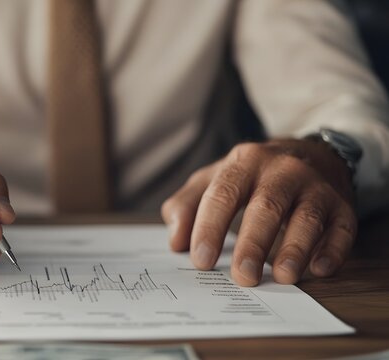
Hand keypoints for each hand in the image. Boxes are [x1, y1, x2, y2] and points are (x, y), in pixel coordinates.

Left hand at [161, 139, 356, 285]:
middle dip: (253, 243)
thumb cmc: (251, 176)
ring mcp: (315, 186)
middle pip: (266, 206)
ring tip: (282, 276)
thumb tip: (175, 242)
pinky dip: (333, 250)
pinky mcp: (342, 204)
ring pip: (306, 217)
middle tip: (243, 277)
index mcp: (244, 162)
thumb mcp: (213, 178)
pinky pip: (342, 228)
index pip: (223, 194)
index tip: (202, 260)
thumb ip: (187, 206)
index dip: (210, 227)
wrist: (310, 153)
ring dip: (295, 249)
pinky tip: (319, 269)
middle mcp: (282, 170)